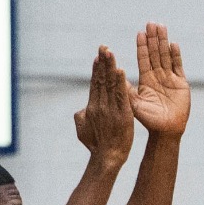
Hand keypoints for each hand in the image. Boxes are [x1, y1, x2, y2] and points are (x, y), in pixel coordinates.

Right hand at [73, 46, 134, 166]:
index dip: (97, 69)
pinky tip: (121, 71)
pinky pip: (121, 96)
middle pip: (101, 79)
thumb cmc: (95, 145)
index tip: (98, 56)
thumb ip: (82, 116)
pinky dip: (121, 83)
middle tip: (104, 46)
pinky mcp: (122, 114)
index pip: (95, 84)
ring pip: (110, 84)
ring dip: (111, 67)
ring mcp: (110, 109)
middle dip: (103, 62)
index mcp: (92, 106)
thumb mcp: (83, 129)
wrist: (106, 157)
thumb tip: (81, 109)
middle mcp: (100, 104)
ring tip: (111, 53)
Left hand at [127, 22, 188, 137]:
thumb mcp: (134, 104)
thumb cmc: (149, 121)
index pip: (143, 59)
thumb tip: (114, 74)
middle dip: (153, 39)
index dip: (142, 47)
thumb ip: (125, 89)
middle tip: (150, 23)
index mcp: (146, 80)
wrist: (167, 131)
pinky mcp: (181, 83)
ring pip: (166, 56)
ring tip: (161, 27)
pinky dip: (176, 55)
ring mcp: (170, 79)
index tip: (139, 33)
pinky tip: (173, 44)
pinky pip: (178, 66)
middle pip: (155, 54)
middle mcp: (158, 77)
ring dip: (163, 42)